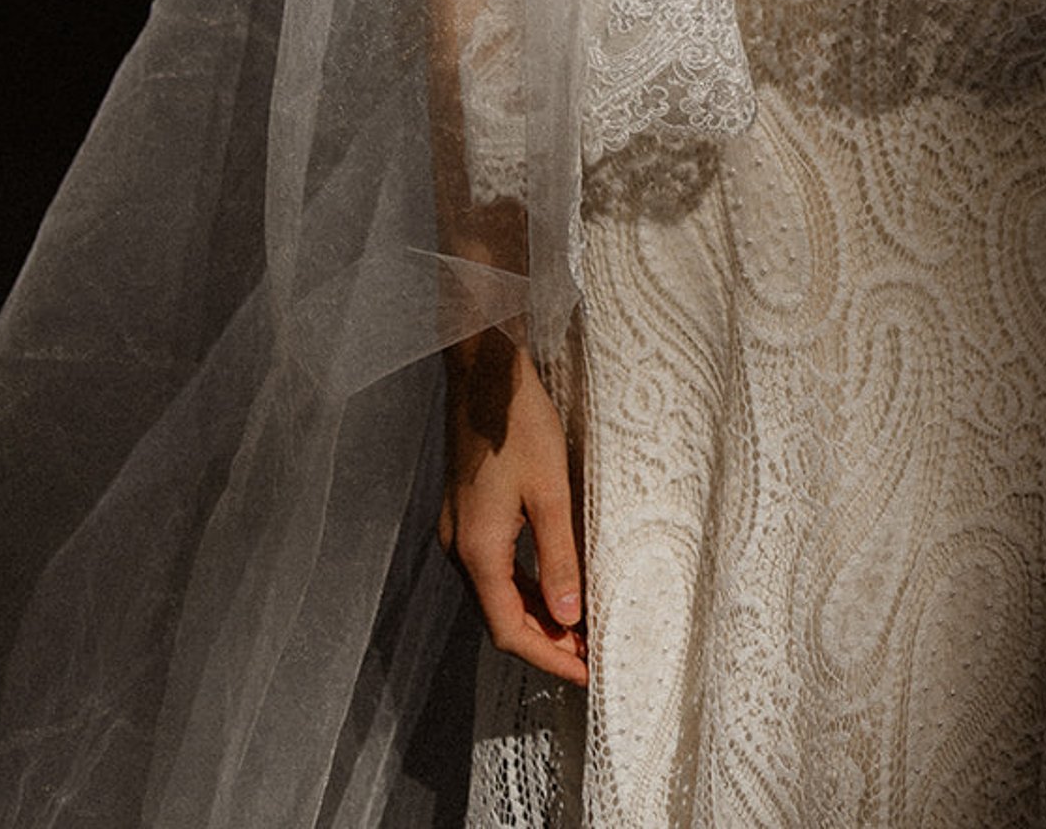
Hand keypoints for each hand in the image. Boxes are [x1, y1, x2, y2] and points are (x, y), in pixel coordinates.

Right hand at [439, 327, 587, 687]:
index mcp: (477, 548)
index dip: (548, 657)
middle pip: (499, 618)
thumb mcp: (551, 491)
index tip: (585, 672)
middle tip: (589, 654)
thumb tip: (570, 616)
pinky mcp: (462, 513)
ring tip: (578, 626)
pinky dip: (521, 588)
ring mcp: (456, 530)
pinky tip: (549, 586)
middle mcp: (458, 547)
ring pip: (494, 595)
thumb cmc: (519, 424)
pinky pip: (490, 569)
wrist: (484, 373)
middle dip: (544, 642)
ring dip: (533, 616)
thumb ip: (559, 557)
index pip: (510, 630)